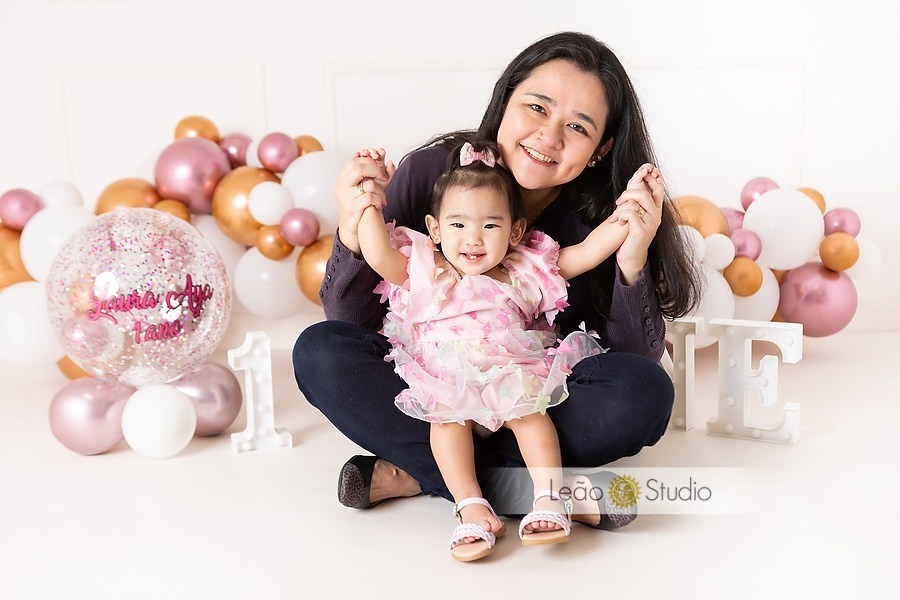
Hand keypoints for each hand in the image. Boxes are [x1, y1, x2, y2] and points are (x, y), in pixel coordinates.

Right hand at [335, 147, 395, 253]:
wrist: (353, 228)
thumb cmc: (360, 206)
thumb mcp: (364, 188)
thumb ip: (372, 175)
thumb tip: (389, 163)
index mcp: (342, 178)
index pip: (355, 161)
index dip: (370, 162)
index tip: (381, 168)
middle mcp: (341, 186)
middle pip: (359, 168)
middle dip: (376, 170)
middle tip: (385, 177)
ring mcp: (346, 197)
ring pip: (368, 184)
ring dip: (380, 190)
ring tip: (382, 197)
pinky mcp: (352, 208)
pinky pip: (370, 198)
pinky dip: (378, 200)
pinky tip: (378, 205)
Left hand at [613, 163, 663, 283]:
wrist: (629, 257)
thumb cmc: (629, 235)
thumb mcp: (633, 216)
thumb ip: (634, 202)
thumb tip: (632, 185)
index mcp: (655, 210)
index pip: (658, 187)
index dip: (651, 176)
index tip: (642, 171)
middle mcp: (656, 215)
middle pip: (646, 191)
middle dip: (628, 192)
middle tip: (618, 202)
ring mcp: (650, 223)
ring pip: (640, 199)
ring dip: (623, 203)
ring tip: (616, 214)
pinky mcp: (641, 231)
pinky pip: (630, 213)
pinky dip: (620, 215)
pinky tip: (616, 222)